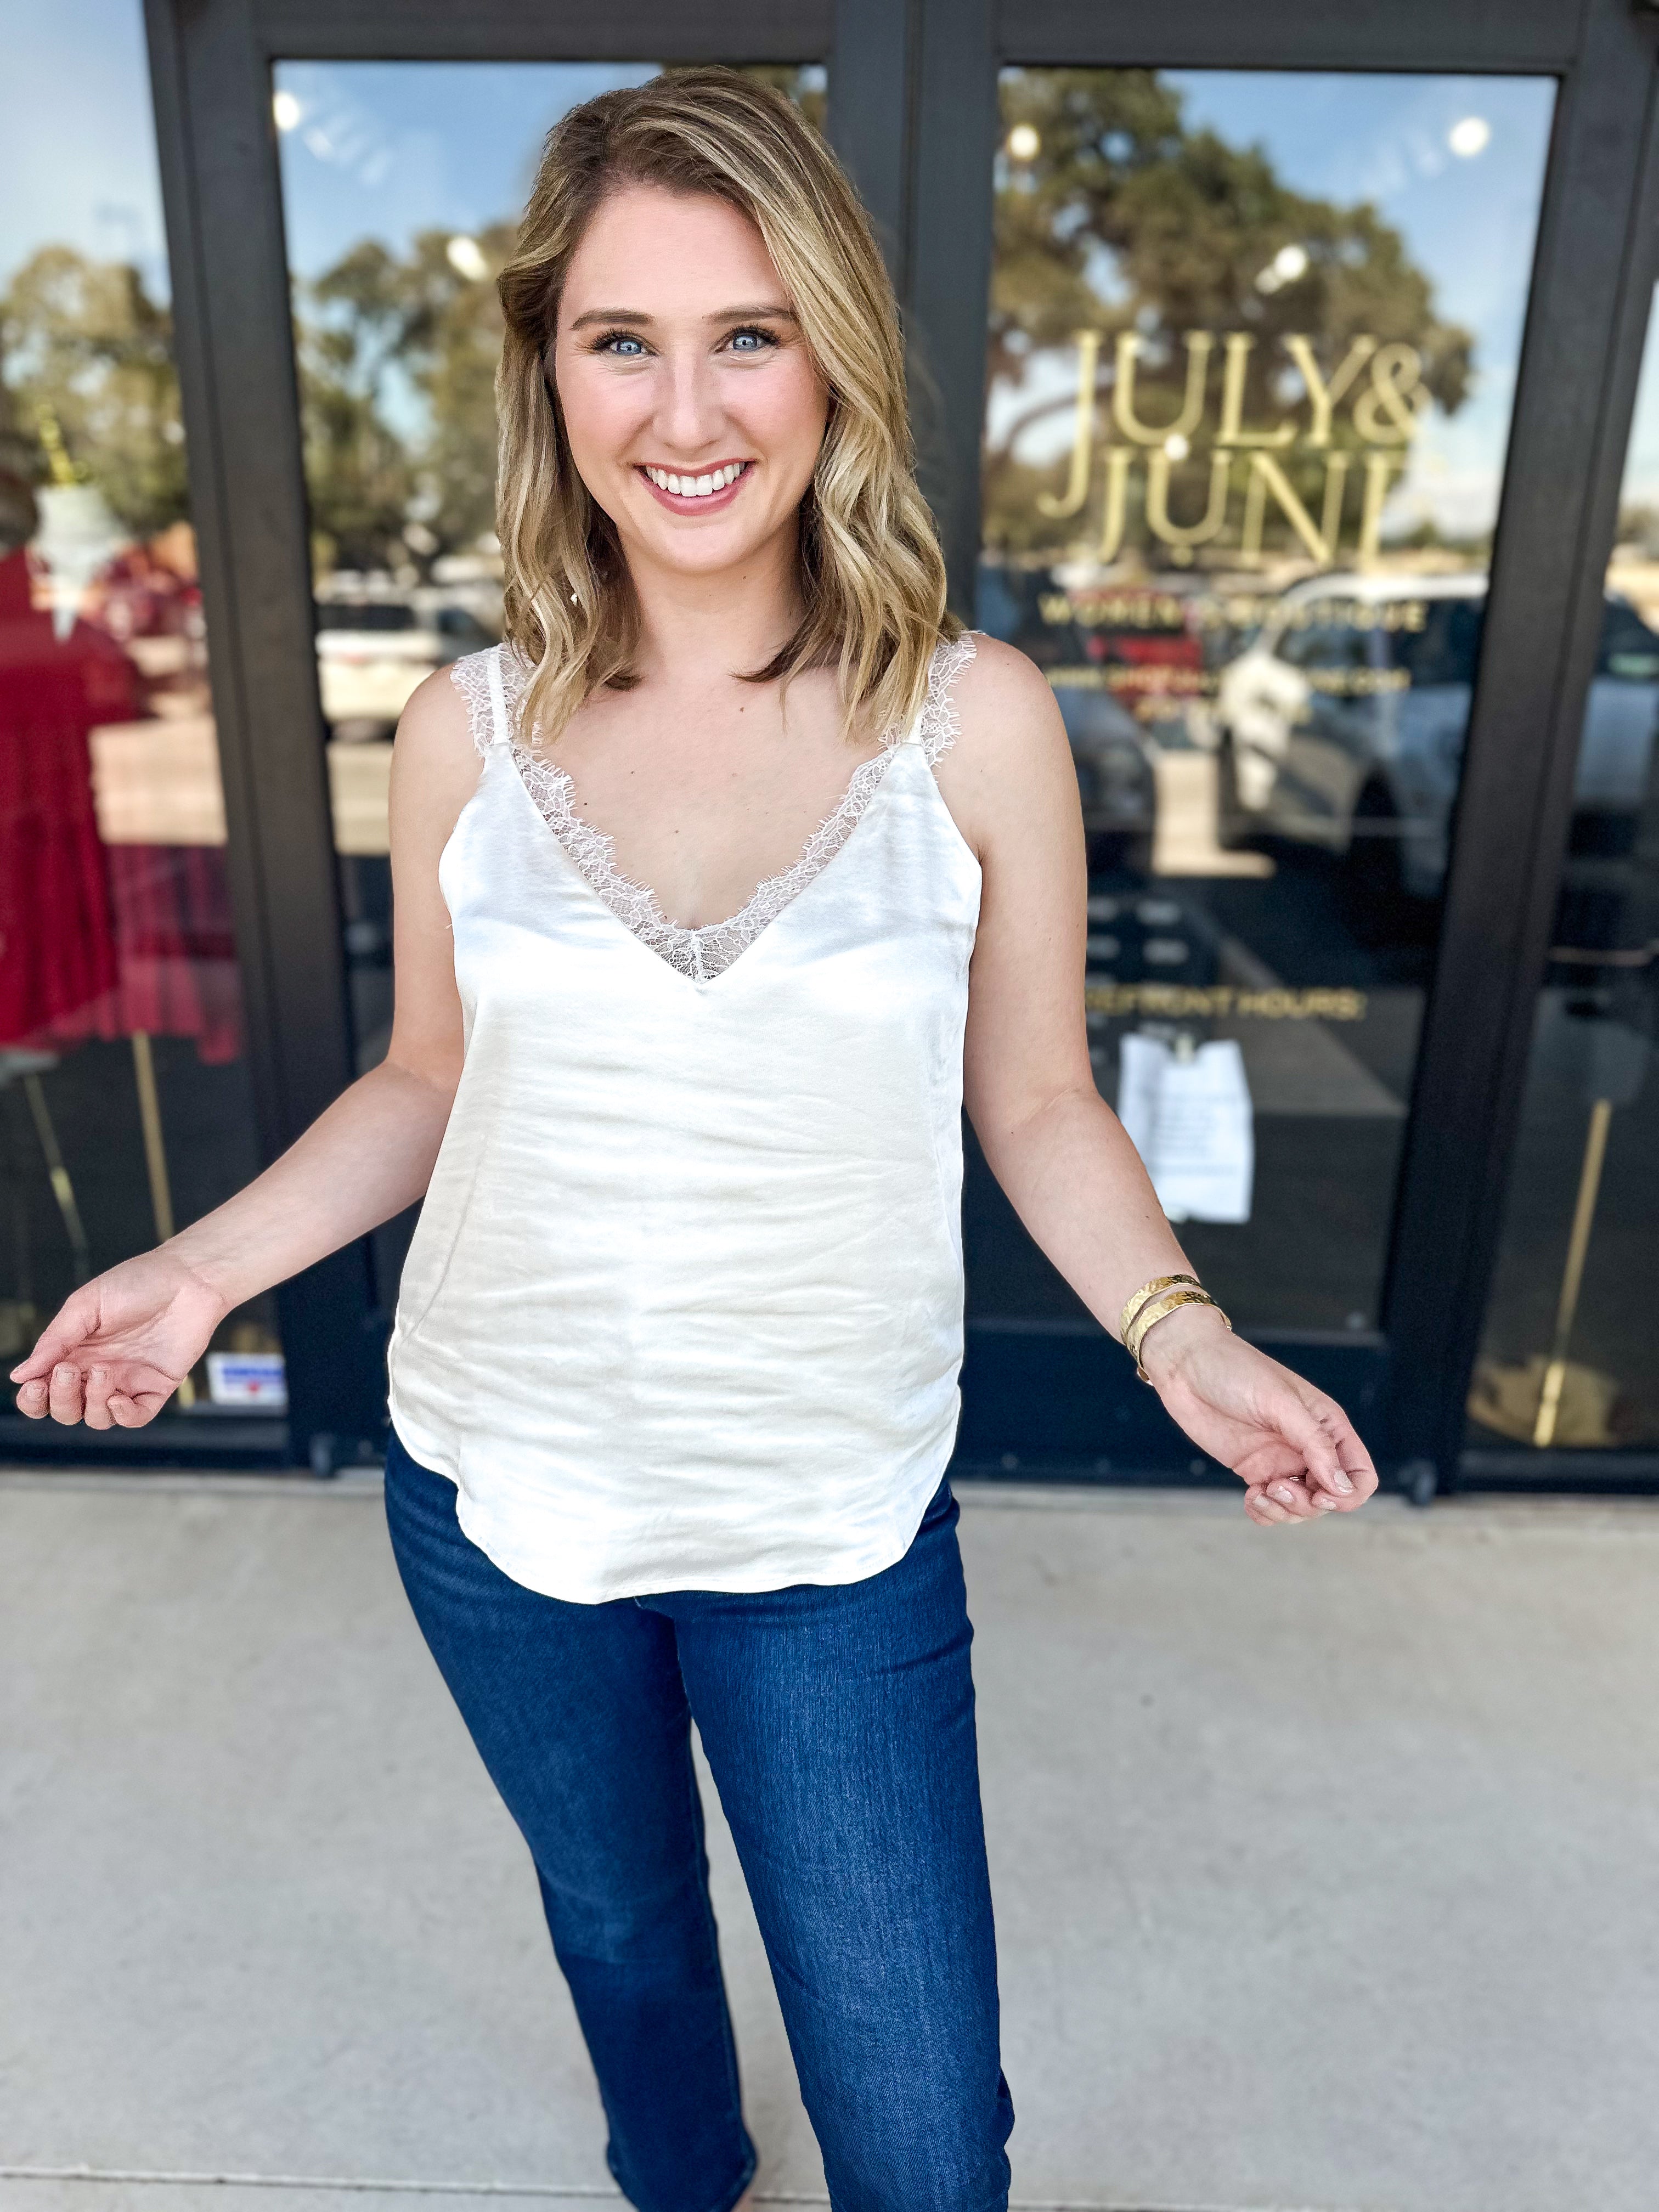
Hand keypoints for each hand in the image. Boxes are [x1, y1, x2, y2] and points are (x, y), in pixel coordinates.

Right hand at [9, 1249, 229, 1428]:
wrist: (187, 1277)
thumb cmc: (136, 1283)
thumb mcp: (86, 1306)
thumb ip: (54, 1341)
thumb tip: (19, 1375)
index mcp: (75, 1353)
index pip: (45, 1391)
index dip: (33, 1399)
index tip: (33, 1386)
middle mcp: (98, 1373)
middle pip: (67, 1410)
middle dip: (60, 1400)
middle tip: (68, 1371)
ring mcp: (128, 1382)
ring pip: (97, 1418)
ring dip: (92, 1403)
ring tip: (103, 1370)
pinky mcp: (157, 1387)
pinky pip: (135, 1418)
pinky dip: (123, 1416)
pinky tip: (118, 1397)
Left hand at [1138, 1304, 1377, 1525]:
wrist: (1185, 1365)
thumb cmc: (1235, 1369)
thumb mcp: (1280, 1402)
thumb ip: (1314, 1443)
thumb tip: (1341, 1486)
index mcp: (1326, 1426)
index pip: (1359, 1475)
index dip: (1348, 1494)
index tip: (1320, 1494)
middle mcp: (1308, 1447)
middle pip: (1330, 1499)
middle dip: (1308, 1505)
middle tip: (1277, 1487)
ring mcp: (1280, 1460)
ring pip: (1301, 1507)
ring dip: (1285, 1510)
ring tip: (1259, 1493)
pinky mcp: (1253, 1469)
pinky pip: (1271, 1506)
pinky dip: (1265, 1512)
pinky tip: (1250, 1498)